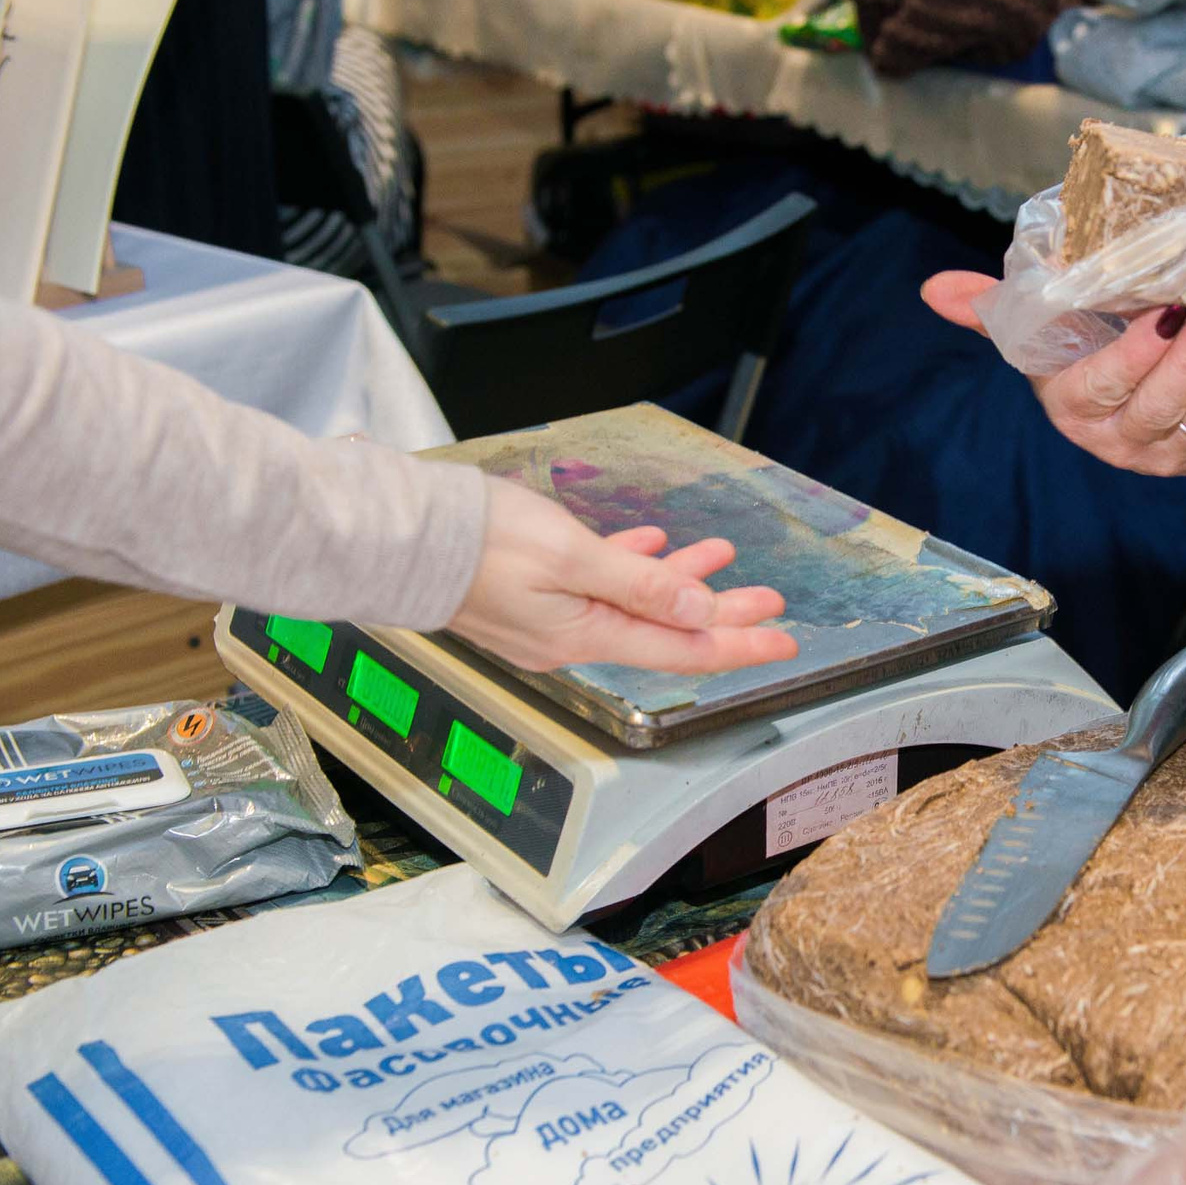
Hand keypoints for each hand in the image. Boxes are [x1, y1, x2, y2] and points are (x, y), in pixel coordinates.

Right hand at [448, 477, 800, 673]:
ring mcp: (550, 619)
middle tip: (770, 598)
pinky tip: (648, 543)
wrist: (401, 535)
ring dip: (679, 579)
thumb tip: (697, 610)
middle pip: (665, 630)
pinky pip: (597, 586)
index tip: (784, 641)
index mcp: (586, 635)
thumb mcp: (571, 555)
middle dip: (721, 612)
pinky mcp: (531, 596)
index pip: (682, 649)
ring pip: (634, 603)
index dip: (739, 643)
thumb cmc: (477, 541)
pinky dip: (630, 566)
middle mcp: (571, 638)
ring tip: (721, 554)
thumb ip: (639, 583)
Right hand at [923, 272, 1185, 478]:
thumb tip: (932, 291)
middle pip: (1158, 406)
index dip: (1134, 352)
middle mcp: (1117, 443)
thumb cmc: (1084, 341)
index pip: (1102, 386)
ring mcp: (1166, 457)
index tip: (1164, 310)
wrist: (1138, 371)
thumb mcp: (1040, 323)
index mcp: (1072, 408)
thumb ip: (991, 308)